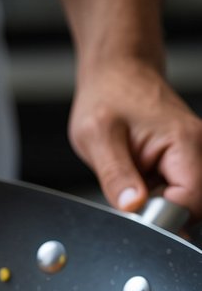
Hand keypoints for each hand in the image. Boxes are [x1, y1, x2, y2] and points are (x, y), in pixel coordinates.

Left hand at [68, 58, 201, 219]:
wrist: (117, 73)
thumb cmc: (107, 96)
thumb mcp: (98, 137)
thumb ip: (115, 176)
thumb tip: (132, 206)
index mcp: (185, 143)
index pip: (190, 203)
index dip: (161, 217)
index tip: (135, 208)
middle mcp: (199, 148)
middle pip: (195, 208)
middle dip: (162, 214)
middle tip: (131, 195)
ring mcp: (196, 155)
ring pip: (188, 204)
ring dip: (160, 205)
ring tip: (135, 181)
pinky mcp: (187, 160)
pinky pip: (180, 194)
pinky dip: (159, 196)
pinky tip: (141, 179)